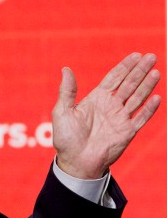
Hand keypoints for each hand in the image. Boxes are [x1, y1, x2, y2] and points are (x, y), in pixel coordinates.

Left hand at [53, 53, 160, 178]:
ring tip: (156, 71)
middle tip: (151, 56)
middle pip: (129, 84)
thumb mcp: (62, 111)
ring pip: (137, 98)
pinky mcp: (127, 132)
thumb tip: (66, 69)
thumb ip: (67, 91)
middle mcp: (111, 106)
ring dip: (147, 85)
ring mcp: (120, 118)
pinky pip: (141, 118)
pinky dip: (148, 109)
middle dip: (140, 70)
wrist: (76, 162)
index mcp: (96, 99)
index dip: (125, 66)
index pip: (114, 78)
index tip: (136, 55)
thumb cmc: (66, 138)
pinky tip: (156, 97)